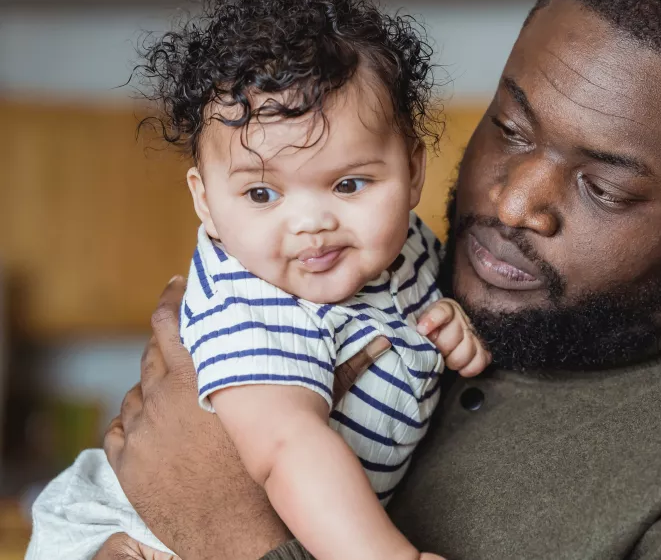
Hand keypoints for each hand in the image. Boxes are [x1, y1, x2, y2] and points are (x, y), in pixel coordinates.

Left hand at [104, 276, 389, 559]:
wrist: (241, 530)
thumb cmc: (276, 467)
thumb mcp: (306, 412)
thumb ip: (343, 370)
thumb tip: (383, 342)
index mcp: (200, 373)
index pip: (172, 319)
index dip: (174, 297)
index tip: (178, 285)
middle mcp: (162, 395)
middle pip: (151, 351)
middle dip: (165, 341)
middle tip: (179, 337)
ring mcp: (141, 429)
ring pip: (137, 390)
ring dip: (152, 386)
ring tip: (175, 391)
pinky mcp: (128, 461)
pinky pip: (122, 427)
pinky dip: (136, 422)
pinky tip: (155, 425)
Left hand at [417, 298, 490, 376]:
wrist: (450, 332)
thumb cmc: (433, 329)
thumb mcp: (421, 321)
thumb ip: (415, 325)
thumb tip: (404, 334)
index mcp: (448, 309)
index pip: (443, 312)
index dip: (432, 320)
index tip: (421, 330)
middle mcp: (463, 320)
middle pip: (452, 337)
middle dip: (440, 348)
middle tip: (434, 350)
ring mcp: (475, 335)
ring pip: (466, 351)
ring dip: (453, 360)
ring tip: (446, 359)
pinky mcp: (484, 349)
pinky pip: (480, 361)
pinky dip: (469, 368)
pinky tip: (460, 368)